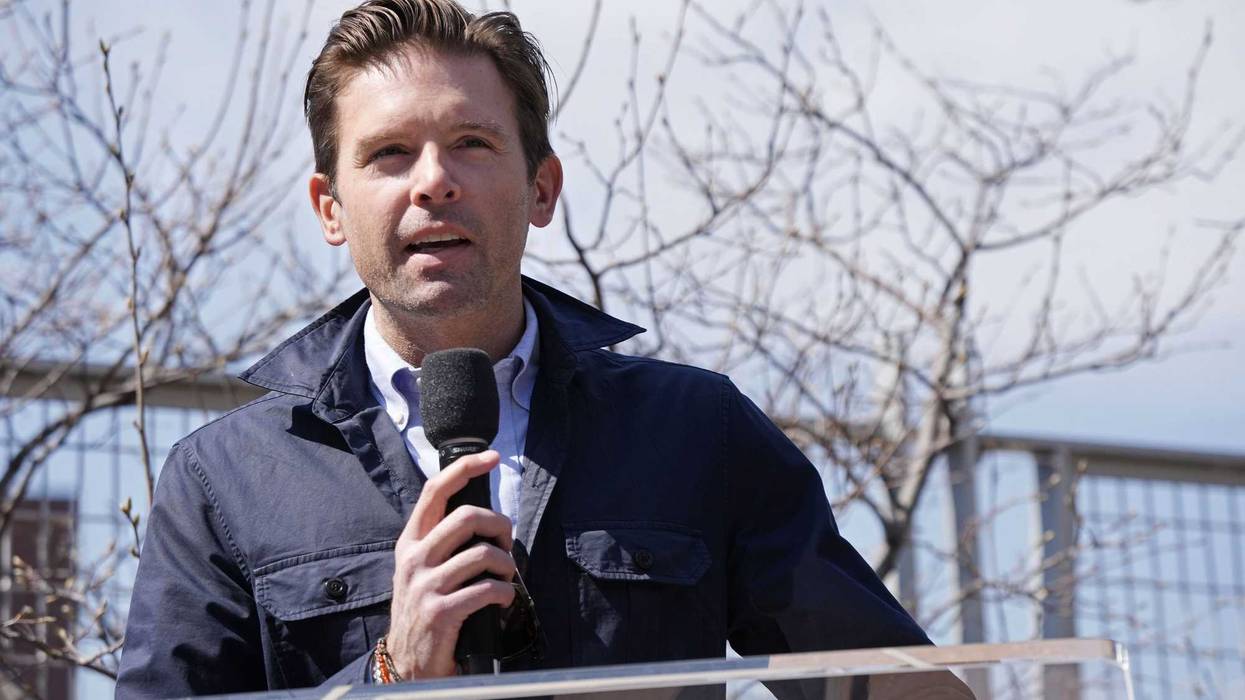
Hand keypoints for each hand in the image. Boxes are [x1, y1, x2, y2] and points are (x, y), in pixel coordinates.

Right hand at [386, 450, 516, 677]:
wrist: (409, 662)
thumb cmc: (424, 608)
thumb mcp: (421, 569)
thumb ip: (443, 542)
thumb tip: (485, 518)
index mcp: (411, 542)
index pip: (434, 492)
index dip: (465, 468)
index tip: (492, 456)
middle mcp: (414, 559)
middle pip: (466, 517)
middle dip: (500, 525)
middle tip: (507, 543)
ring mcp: (425, 585)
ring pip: (482, 554)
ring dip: (507, 564)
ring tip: (507, 576)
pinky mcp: (440, 611)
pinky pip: (486, 589)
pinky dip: (504, 593)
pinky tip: (503, 599)